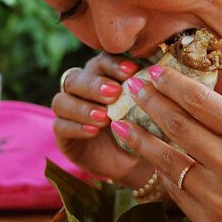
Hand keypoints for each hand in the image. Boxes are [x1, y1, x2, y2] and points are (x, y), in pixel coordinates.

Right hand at [52, 54, 155, 187]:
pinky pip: (60, 126)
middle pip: (76, 78)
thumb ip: (148, 90)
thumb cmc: (143, 127)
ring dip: (83, 107)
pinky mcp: (63, 135)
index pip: (101, 61)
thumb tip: (161, 71)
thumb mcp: (148, 108)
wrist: (136, 161)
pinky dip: (76, 127)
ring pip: (62, 101)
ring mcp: (68, 112)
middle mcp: (80, 90)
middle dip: (95, 85)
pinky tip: (94, 131)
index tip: (132, 70)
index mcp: (102, 76)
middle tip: (114, 93)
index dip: (113, 64)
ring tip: (104, 117)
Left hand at [109, 65, 221, 221]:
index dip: (172, 83)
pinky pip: (175, 190)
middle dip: (150, 102)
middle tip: (132, 88)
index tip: (154, 72)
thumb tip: (187, 99)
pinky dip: (161, 171)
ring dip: (140, 138)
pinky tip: (150, 157)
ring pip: (167, 160)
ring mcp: (219, 198)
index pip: (201, 101)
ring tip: (121, 122)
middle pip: (178, 126)